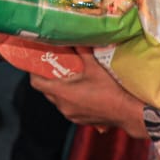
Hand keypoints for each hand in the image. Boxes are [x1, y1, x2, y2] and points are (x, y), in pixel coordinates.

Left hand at [30, 56, 148, 137]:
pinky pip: (68, 108)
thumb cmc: (109, 90)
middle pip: (46, 92)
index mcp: (62, 92)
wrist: (125, 112)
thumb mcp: (94, 67)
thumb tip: (76, 38)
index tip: (36, 65)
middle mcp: (62, 106)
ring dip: (59, 91)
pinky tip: (79, 92)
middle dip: (48, 80)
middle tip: (55, 68)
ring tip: (68, 79)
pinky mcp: (79, 120)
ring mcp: (70, 115)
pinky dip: (69, 100)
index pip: (37, 83)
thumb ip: (83, 51)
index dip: (34, 73)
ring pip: (57, 101)